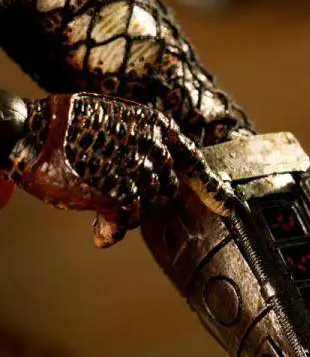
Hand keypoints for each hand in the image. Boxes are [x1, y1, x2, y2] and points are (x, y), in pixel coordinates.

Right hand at [1, 92, 234, 246]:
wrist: (32, 132)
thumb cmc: (70, 127)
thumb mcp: (114, 126)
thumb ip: (138, 153)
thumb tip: (144, 194)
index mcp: (157, 127)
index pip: (193, 160)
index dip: (212, 188)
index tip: (230, 209)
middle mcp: (154, 148)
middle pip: (165, 190)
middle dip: (142, 194)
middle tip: (109, 182)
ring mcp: (138, 170)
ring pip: (146, 208)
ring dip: (122, 210)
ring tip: (94, 193)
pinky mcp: (118, 193)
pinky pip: (127, 222)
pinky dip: (113, 230)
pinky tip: (101, 230)